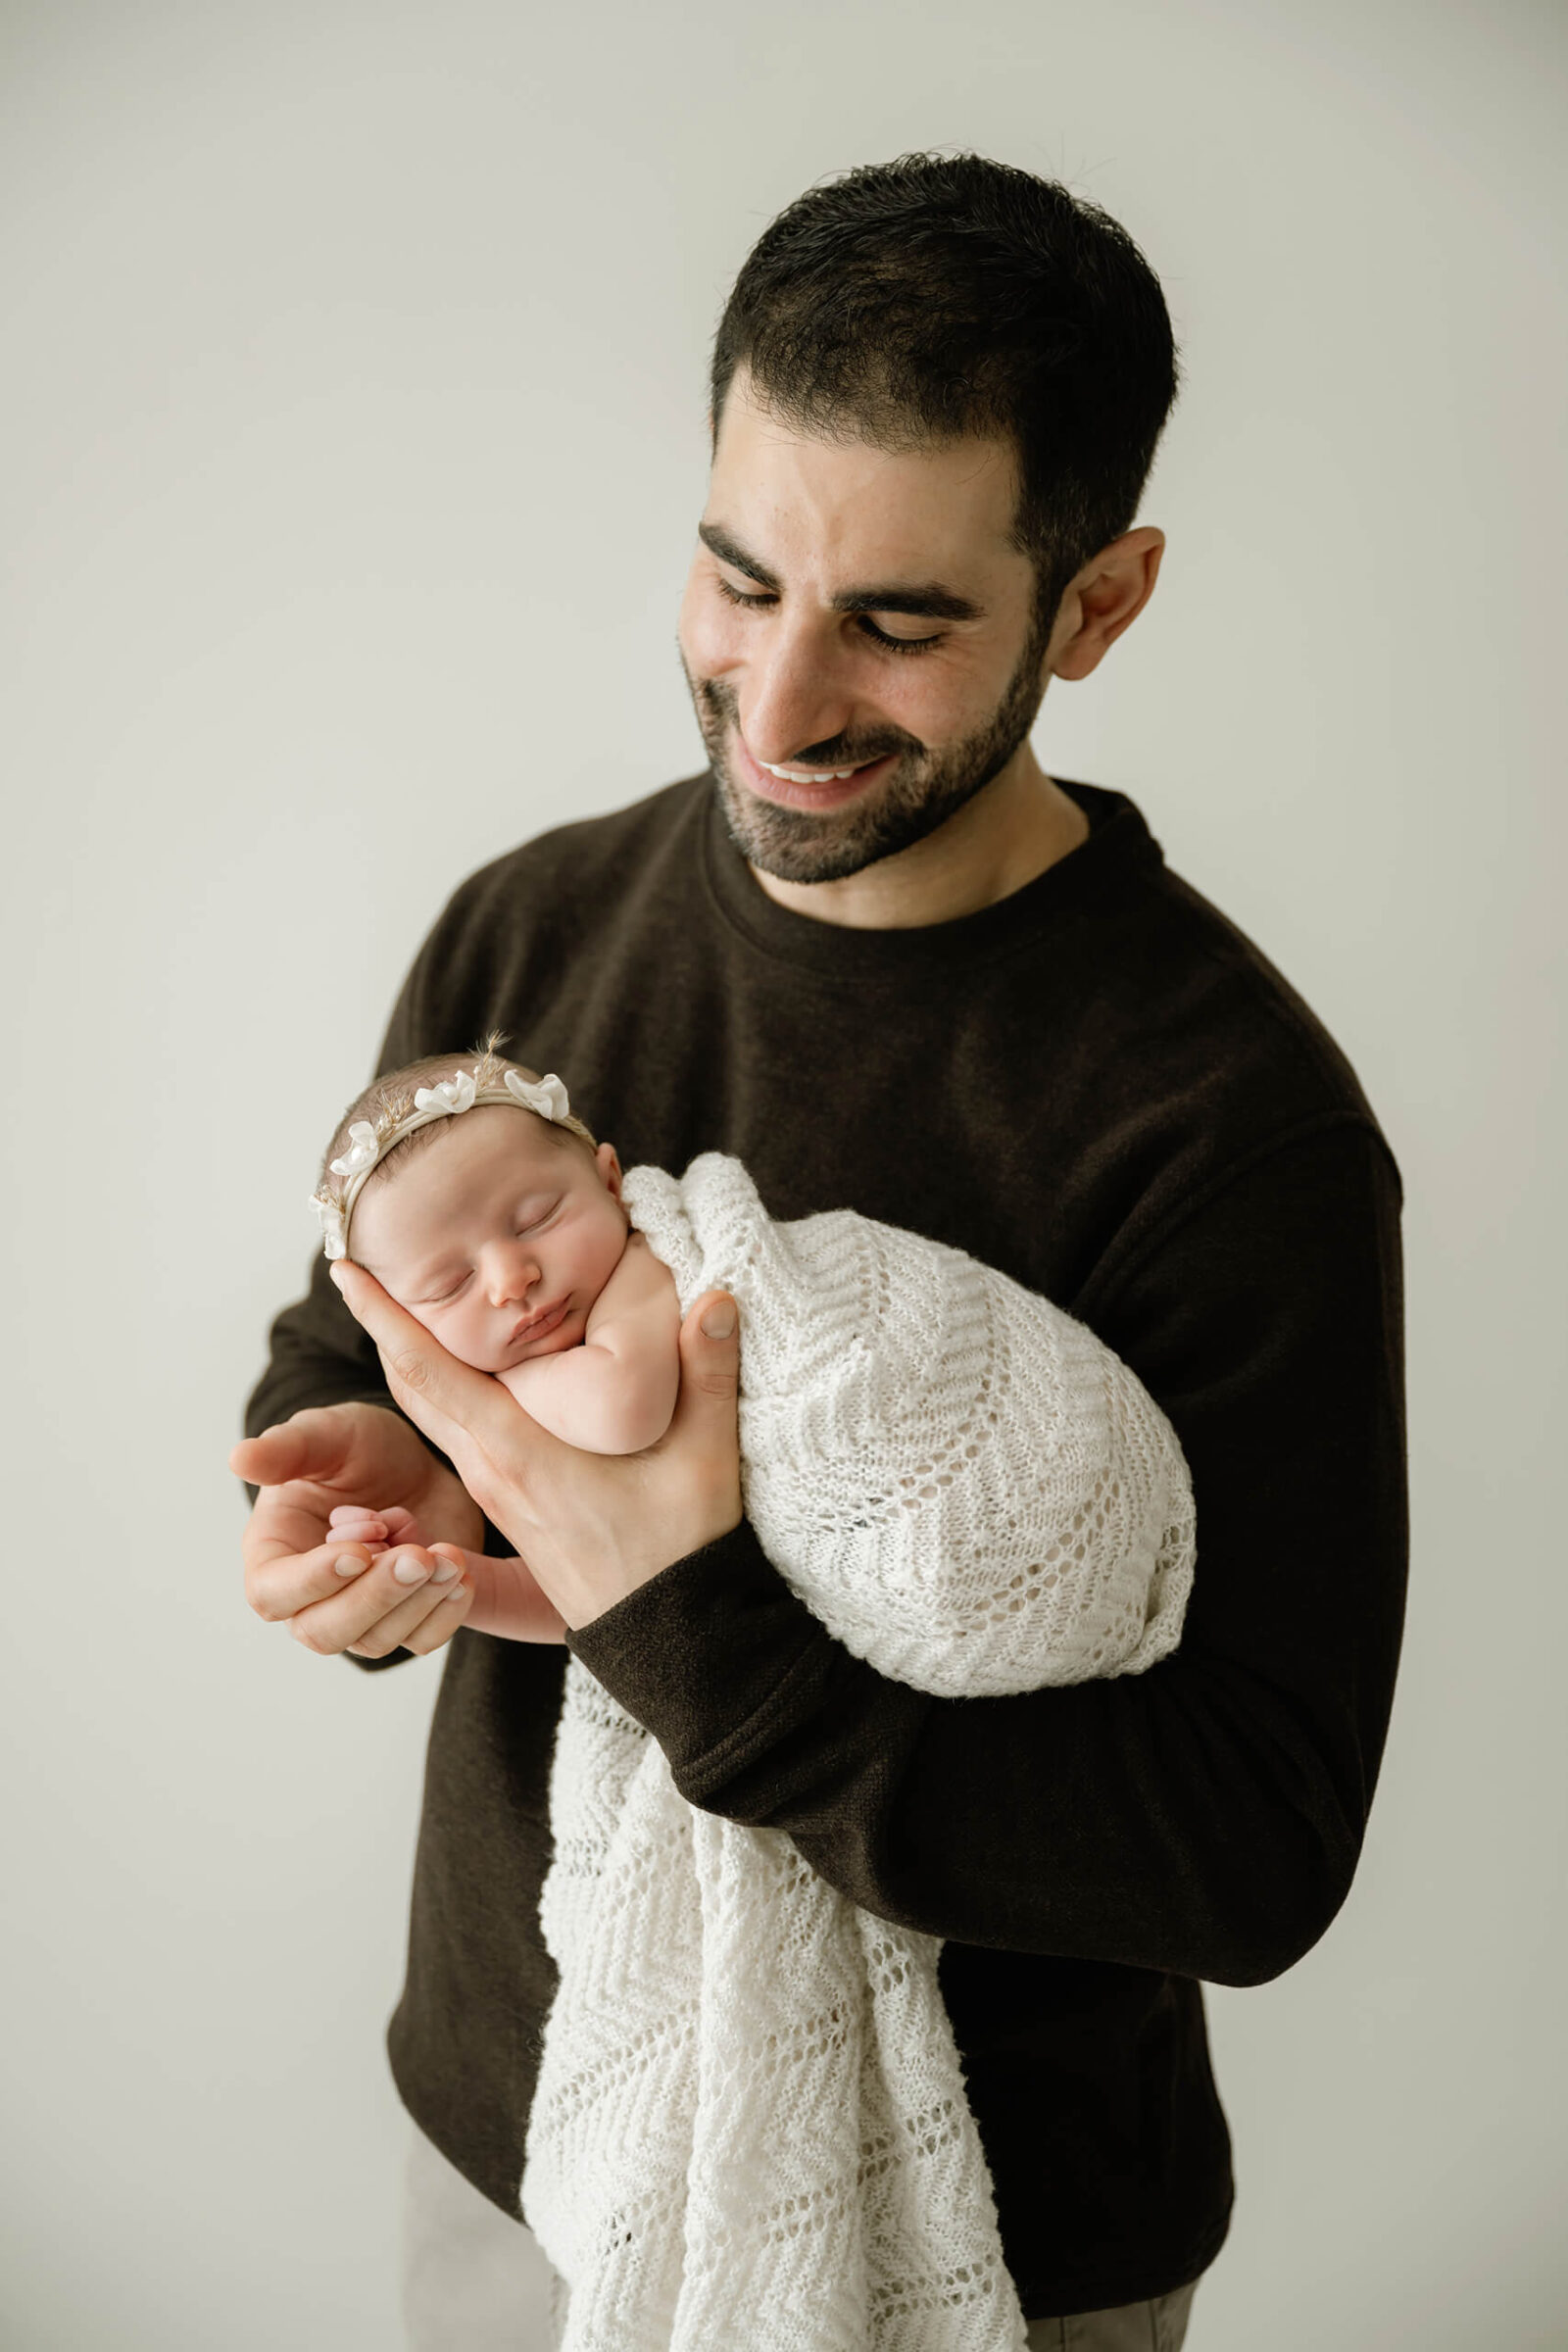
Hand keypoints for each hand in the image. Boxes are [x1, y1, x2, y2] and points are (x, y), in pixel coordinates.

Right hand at [231, 1402, 484, 1658]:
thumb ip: (286, 1448)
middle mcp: (310, 1597)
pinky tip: (460, 1573)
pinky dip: (445, 1614)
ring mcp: (360, 1615)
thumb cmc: (356, 1447)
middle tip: (418, 1556)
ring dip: (416, 1602)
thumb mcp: (326, 1435)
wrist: (415, 1460)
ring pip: (376, 1641)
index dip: (312, 1580)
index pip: (272, 1593)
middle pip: (324, 1631)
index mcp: (273, 1555)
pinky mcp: (408, 1617)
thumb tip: (238, 1458)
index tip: (358, 1550)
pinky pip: (423, 1639)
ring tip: (448, 1555)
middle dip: (374, 1596)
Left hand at [327, 1261, 742, 1630]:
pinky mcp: (513, 1512)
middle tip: (356, 1271)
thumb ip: (709, 1370)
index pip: (429, 1372)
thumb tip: (720, 1296)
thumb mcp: (705, 1457)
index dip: (383, 1317)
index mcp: (519, 1452)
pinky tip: (457, 1378)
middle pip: (413, 1389)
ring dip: (409, 1363)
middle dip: (382, 1326)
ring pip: (432, 1418)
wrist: (674, 1642)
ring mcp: (498, 1496)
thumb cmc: (684, 1550)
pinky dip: (440, 1398)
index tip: (343, 1270)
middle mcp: (492, 1472)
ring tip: (400, 1310)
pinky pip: (458, 1441)